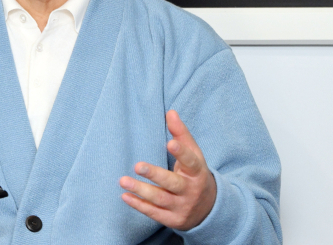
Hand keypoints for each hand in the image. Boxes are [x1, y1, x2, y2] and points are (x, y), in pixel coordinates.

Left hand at [119, 110, 216, 230]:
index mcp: (197, 172)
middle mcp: (190, 190)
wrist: (209, 208)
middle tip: (138, 165)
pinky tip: (125, 196)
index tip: (170, 143)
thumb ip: (181, 134)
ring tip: (123, 181)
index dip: (181, 152)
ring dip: (141, 191)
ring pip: (160, 199)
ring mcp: (182, 207)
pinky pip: (154, 213)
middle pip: (172, 183)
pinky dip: (139, 205)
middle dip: (155, 175)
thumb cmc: (195, 174)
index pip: (191, 161)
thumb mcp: (194, 154)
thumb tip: (170, 112)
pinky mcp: (173, 220)